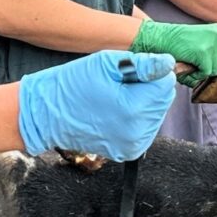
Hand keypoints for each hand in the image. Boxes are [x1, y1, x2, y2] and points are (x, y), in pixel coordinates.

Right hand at [17, 51, 175, 160]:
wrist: (47, 114)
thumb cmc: (72, 84)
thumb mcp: (106, 63)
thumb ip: (143, 64)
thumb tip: (169, 64)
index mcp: (133, 109)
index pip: (166, 84)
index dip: (151, 71)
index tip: (130, 70)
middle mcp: (138, 133)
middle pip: (163, 100)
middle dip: (148, 87)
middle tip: (118, 82)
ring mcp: (133, 146)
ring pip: (155, 114)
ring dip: (142, 102)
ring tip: (114, 96)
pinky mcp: (128, 152)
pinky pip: (144, 128)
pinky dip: (135, 116)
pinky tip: (115, 110)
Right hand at [130, 20, 216, 97]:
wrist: (161, 37)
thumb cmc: (178, 43)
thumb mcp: (203, 42)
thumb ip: (216, 53)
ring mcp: (214, 44)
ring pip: (216, 71)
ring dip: (203, 73)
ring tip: (191, 64)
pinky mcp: (206, 54)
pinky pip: (205, 73)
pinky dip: (196, 73)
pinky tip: (188, 64)